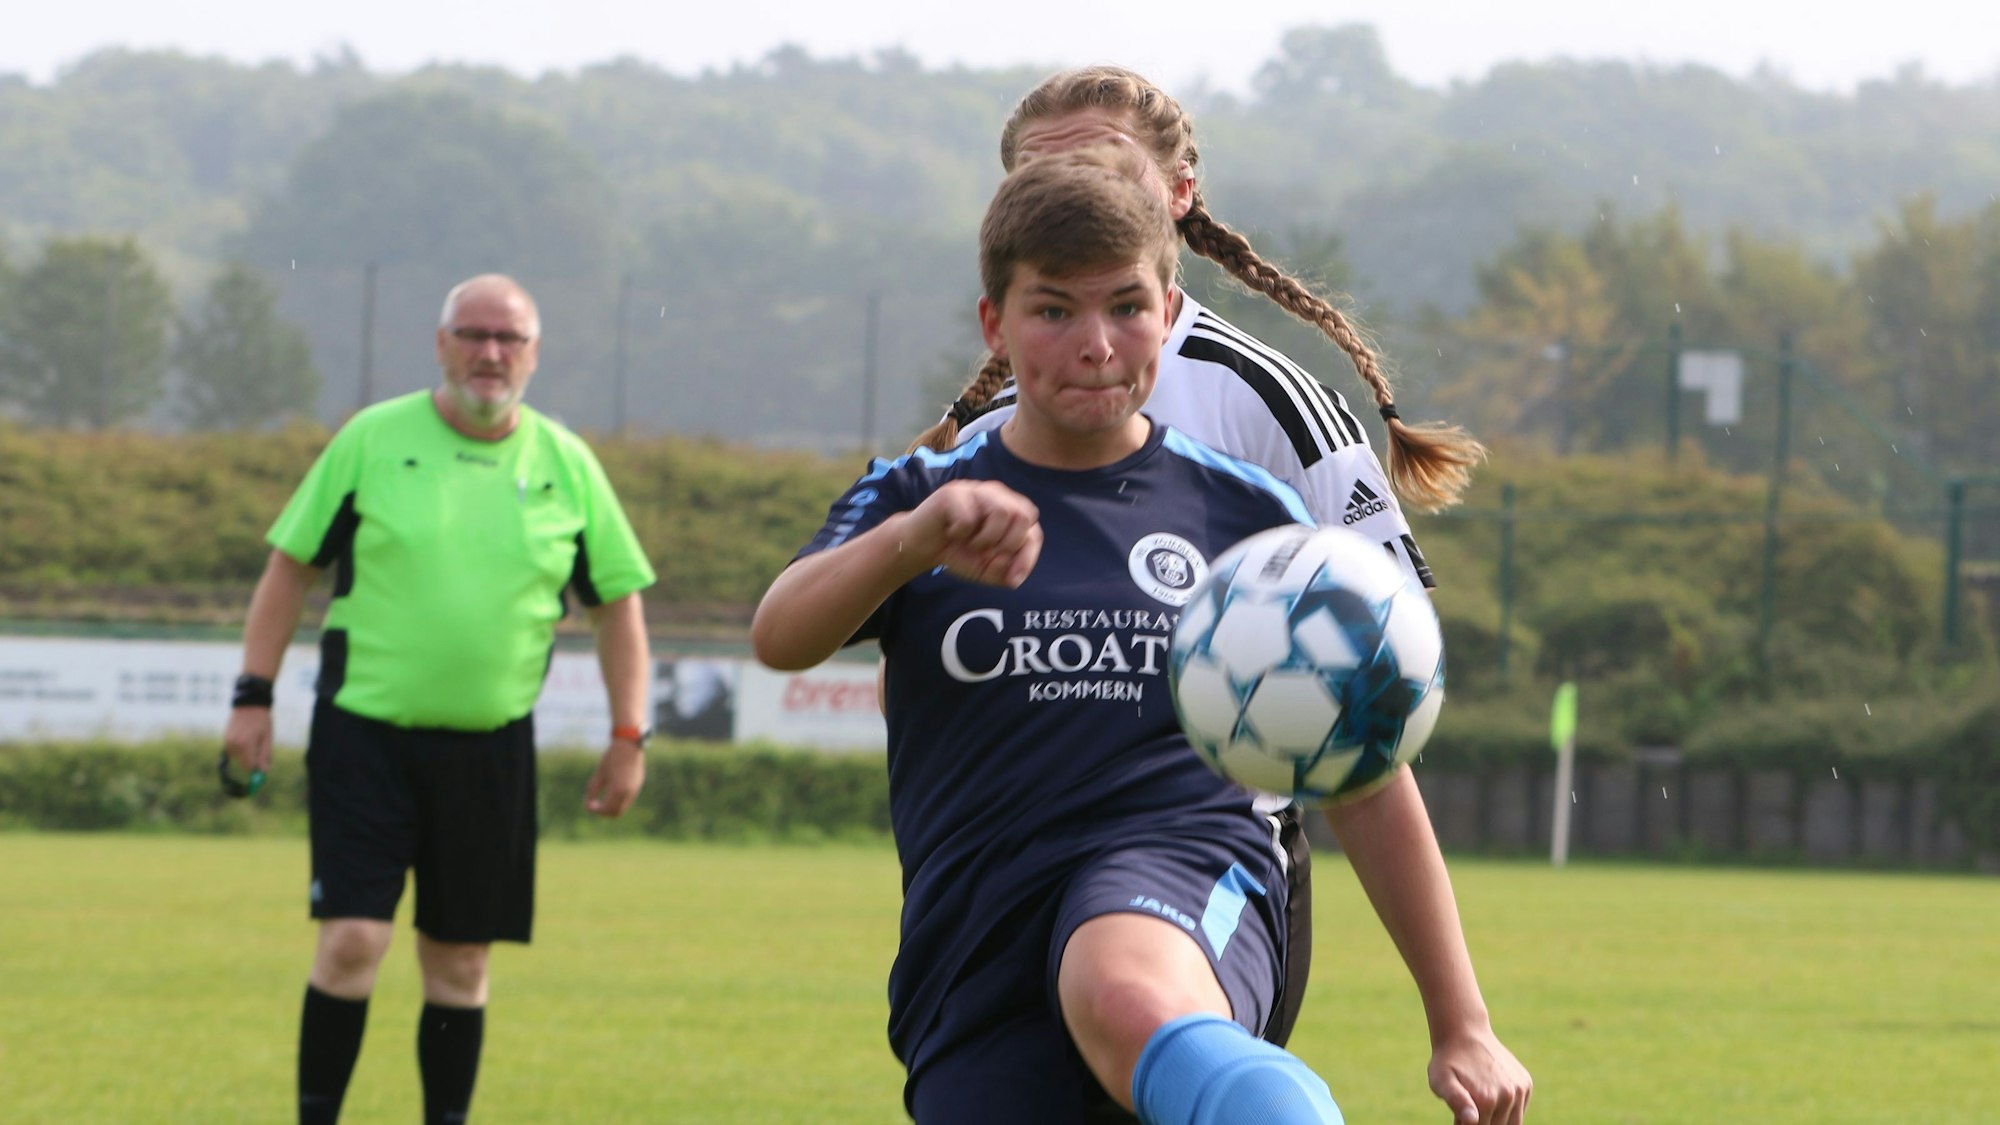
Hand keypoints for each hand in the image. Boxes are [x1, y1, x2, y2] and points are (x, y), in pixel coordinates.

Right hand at [222, 707, 274, 774]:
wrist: (249, 704)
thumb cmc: (261, 721)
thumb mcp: (267, 738)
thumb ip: (265, 755)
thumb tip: (263, 772)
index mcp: (245, 745)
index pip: (249, 767)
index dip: (257, 767)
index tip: (263, 763)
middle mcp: (233, 745)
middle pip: (243, 764)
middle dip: (252, 761)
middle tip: (260, 747)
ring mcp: (227, 742)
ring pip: (238, 758)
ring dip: (246, 754)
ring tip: (253, 739)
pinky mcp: (225, 739)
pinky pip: (234, 752)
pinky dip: (241, 749)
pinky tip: (246, 737)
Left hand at [584, 740, 644, 817]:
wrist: (629, 745)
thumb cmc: (612, 758)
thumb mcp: (599, 774)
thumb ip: (592, 791)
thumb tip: (588, 806)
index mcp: (618, 790)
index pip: (606, 810)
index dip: (596, 811)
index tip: (589, 805)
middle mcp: (629, 793)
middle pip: (616, 813)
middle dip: (604, 812)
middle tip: (595, 805)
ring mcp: (635, 790)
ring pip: (623, 807)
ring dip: (612, 807)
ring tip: (602, 799)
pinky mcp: (638, 786)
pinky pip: (627, 800)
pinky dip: (618, 801)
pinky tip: (611, 792)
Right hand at [908, 480, 1041, 587]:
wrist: (921, 546)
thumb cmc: (958, 553)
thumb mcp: (986, 569)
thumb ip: (1005, 572)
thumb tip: (1014, 577)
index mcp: (1010, 511)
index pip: (1034, 531)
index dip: (1027, 556)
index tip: (1011, 577)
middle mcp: (997, 496)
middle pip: (1023, 516)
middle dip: (1008, 545)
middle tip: (987, 554)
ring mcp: (975, 490)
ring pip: (1002, 512)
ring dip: (986, 539)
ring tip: (971, 543)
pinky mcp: (953, 493)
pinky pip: (969, 517)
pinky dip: (961, 533)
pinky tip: (952, 532)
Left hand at [1429, 1026, 1530, 1124]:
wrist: (1464, 1033)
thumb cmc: (1448, 1061)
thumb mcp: (1441, 1081)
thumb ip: (1456, 1101)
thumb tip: (1471, 1120)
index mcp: (1487, 1100)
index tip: (1459, 1116)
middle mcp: (1508, 1095)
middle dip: (1483, 1122)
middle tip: (1469, 1107)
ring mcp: (1519, 1089)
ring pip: (1513, 1123)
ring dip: (1497, 1118)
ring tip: (1480, 1100)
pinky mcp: (1526, 1083)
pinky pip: (1519, 1109)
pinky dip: (1508, 1109)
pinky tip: (1493, 1094)